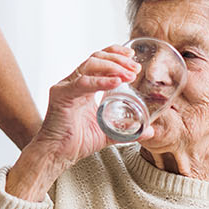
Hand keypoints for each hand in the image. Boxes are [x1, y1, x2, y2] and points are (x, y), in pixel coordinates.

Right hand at [32, 44, 148, 166]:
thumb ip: (128, 130)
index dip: (115, 55)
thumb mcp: (108, 133)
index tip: (132, 57)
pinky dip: (101, 81)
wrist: (58, 154)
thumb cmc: (77, 142)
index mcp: (83, 87)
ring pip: (90, 64)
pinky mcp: (61, 95)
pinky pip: (82, 83)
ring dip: (112, 66)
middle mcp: (73, 82)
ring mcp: (66, 87)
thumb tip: (150, 131)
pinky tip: (116, 82)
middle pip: (96, 58)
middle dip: (118, 60)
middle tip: (135, 69)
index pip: (98, 60)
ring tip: (129, 74)